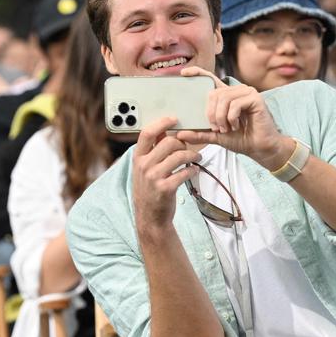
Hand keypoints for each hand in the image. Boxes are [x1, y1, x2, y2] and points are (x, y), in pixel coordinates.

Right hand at [131, 116, 199, 233]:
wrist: (149, 217)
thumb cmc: (149, 190)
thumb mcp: (144, 169)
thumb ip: (152, 150)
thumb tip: (164, 131)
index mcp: (138, 157)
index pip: (147, 133)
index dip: (162, 123)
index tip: (174, 119)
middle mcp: (144, 166)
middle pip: (168, 142)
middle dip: (183, 143)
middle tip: (189, 148)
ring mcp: (154, 177)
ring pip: (179, 156)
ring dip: (192, 155)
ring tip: (197, 157)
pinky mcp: (165, 188)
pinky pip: (185, 172)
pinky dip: (193, 169)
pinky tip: (194, 170)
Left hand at [176, 67, 293, 169]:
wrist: (260, 148)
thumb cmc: (241, 139)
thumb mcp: (216, 136)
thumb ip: (199, 134)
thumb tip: (180, 134)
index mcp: (226, 96)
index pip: (210, 79)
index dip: (197, 73)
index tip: (183, 74)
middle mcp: (236, 91)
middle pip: (213, 93)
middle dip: (210, 113)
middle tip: (215, 128)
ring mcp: (247, 92)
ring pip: (223, 98)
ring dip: (221, 117)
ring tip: (225, 129)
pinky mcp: (255, 98)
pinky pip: (235, 104)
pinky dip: (231, 117)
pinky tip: (235, 126)